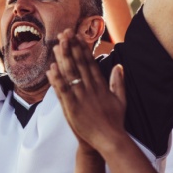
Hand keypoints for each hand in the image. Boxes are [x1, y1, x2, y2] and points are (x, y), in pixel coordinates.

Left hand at [47, 30, 127, 152]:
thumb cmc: (115, 121)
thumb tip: (119, 66)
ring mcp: (81, 98)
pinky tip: (51, 69)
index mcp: (101, 86)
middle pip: (79, 64)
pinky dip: (57, 79)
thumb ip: (118, 82)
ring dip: (63, 58)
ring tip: (57, 45)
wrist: (110, 139)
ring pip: (70, 74)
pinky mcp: (73, 108)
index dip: (83, 49)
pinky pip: (63, 90)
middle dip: (72, 47)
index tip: (78, 36)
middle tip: (65, 33)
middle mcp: (91, 89)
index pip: (90, 63)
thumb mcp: (121, 100)